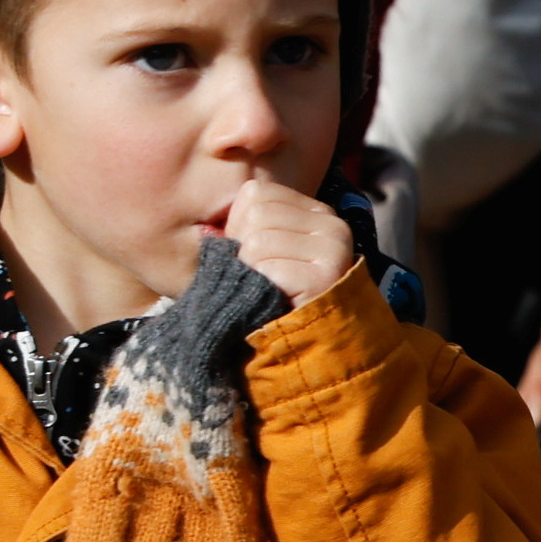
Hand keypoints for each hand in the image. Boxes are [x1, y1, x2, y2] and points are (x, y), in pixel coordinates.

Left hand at [218, 176, 359, 307]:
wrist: (309, 349)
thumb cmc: (275, 296)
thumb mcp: (265, 252)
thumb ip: (246, 226)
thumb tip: (206, 225)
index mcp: (318, 212)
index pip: (256, 193)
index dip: (239, 225)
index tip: (255, 256)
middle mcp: (333, 225)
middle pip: (256, 214)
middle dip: (243, 248)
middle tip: (260, 276)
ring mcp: (334, 250)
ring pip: (257, 242)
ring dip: (251, 271)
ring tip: (269, 288)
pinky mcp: (326, 277)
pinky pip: (267, 269)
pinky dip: (261, 288)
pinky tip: (277, 299)